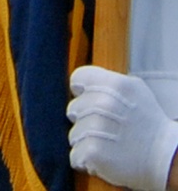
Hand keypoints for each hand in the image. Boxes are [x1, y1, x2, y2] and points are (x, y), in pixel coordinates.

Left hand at [68, 65, 177, 190]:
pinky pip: (75, 154)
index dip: (81, 91)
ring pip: (74, 134)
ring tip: (106, 145)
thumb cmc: (150, 124)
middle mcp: (103, 103)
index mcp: (114, 85)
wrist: (166, 159)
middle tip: (104, 130)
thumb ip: (109, 82)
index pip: (78, 78)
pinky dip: (85, 160)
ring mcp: (97, 127)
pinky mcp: (94, 152)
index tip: (88, 101)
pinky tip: (101, 159)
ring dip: (85, 142)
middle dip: (84, 120)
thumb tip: (84, 85)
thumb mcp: (136, 90)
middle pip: (73, 109)